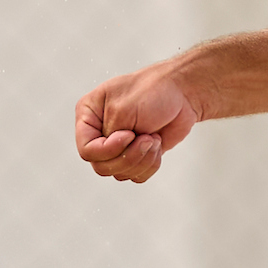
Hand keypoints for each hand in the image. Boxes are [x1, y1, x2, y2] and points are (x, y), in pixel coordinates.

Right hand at [75, 62, 200, 182]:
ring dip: (143, 160)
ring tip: (153, 138)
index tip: (130, 134)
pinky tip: (157, 146)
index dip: (110, 149)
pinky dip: (151, 165)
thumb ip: (110, 134)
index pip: (87, 150)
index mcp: (88, 116)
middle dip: (130, 156)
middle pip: (103, 166)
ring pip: (120, 173)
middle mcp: (99, 133)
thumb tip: (113, 156)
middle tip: (148, 138)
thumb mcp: (124, 108)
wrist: (181, 94)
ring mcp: (118, 146)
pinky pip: (137, 175)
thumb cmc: (152, 92)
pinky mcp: (137, 155)